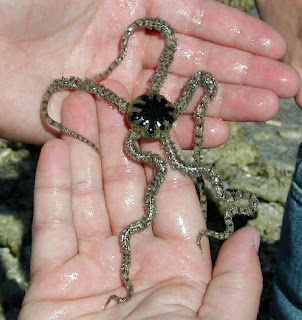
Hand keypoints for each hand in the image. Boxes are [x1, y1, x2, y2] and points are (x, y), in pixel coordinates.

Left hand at [0, 0, 298, 144]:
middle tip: (284, 90)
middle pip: (198, 63)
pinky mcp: (99, 120)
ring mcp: (117, 86)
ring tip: (264, 113)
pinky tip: (216, 136)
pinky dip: (182, 132)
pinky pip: (151, 128)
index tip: (277, 49)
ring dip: (224, 105)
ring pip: (181, 99)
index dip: (240, 34)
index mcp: (134, 4)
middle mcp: (131, 47)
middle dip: (243, 74)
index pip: (200, 19)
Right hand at [19, 90, 261, 318]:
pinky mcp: (53, 280)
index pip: (170, 197)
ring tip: (76, 110)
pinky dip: (53, 187)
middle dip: (113, 142)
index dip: (160, 155)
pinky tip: (55, 148)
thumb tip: (254, 235)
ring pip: (86, 198)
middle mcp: (137, 258)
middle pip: (124, 187)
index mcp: (180, 268)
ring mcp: (92, 266)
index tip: (153, 120)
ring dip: (80, 152)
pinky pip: (53, 224)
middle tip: (105, 100)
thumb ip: (235, 284)